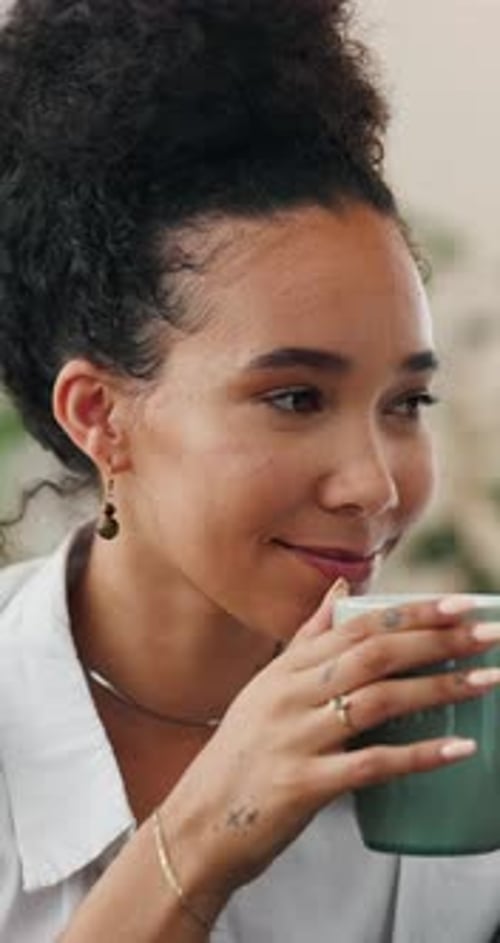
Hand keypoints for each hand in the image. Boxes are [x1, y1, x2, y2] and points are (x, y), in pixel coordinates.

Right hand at [160, 591, 498, 901]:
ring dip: (438, 689)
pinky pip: (370, 765)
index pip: (358, 625)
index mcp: (286, 669)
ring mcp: (296, 738)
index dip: (414, 611)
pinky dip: (418, 756)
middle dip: (437, 641)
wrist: (197, 823)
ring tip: (487, 681)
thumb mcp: (266, 686)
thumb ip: (307, 637)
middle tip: (489, 635)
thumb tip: (343, 588)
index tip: (461, 604)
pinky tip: (459, 749)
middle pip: (374, 654)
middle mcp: (290, 694)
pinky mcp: (303, 785)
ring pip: (378, 701)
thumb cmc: (240, 754)